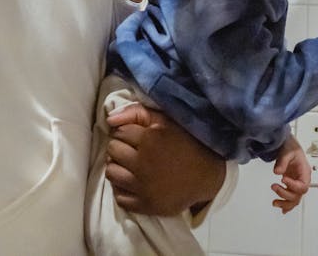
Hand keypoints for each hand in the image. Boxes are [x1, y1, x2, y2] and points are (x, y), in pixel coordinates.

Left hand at [105, 103, 224, 215]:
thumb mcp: (167, 121)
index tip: (135, 136)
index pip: (119, 132)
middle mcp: (143, 163)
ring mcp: (143, 186)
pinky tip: (133, 182)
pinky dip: (123, 189)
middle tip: (133, 150)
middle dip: (120, 147)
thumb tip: (110, 118)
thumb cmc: (188, 144)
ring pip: (111, 173)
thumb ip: (137, 113)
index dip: (125, 132)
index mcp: (150, 138)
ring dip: (118, 167)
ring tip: (130, 166)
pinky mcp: (145, 204)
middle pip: (112, 151)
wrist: (208, 176)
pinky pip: (119, 197)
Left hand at [271, 134, 310, 213]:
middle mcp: (303, 180)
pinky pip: (292, 198)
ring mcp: (297, 183)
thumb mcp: (287, 152)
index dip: (293, 185)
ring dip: (285, 203)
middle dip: (285, 194)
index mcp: (305, 172)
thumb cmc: (290, 147)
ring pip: (295, 199)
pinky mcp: (292, 186)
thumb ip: (282, 161)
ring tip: (274, 202)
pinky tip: (282, 209)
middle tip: (274, 186)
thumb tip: (277, 172)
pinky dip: (287, 205)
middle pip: (298, 195)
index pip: (302, 185)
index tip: (283, 179)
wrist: (288, 146)